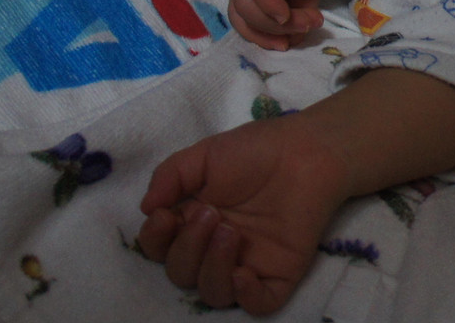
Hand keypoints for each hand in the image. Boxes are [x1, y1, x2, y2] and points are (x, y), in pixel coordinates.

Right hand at [138, 112, 350, 314]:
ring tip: (230, 232)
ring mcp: (247, 263)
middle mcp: (215, 248)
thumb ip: (170, 175)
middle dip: (188, 248)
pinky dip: (246, 297)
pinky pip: (258, 305)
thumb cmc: (257, 150)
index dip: (155, 240)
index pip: (160, 248)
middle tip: (211, 214)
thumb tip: (146, 208)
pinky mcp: (279, 273)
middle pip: (182, 273)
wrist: (308, 150)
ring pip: (213, 293)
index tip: (165, 215)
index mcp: (193, 222)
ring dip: (212, 268)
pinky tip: (244, 273)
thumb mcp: (205, 154)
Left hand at [230, 0, 370, 49]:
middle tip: (298, 35)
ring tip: (310, 20)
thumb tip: (291, 42)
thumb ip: (296, 14)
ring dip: (280, 24)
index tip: (289, 44)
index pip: (241, 16)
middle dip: (269, 35)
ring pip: (246, 6)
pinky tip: (296, 13)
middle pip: (240, 15)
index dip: (261, 36)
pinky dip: (273, 8)